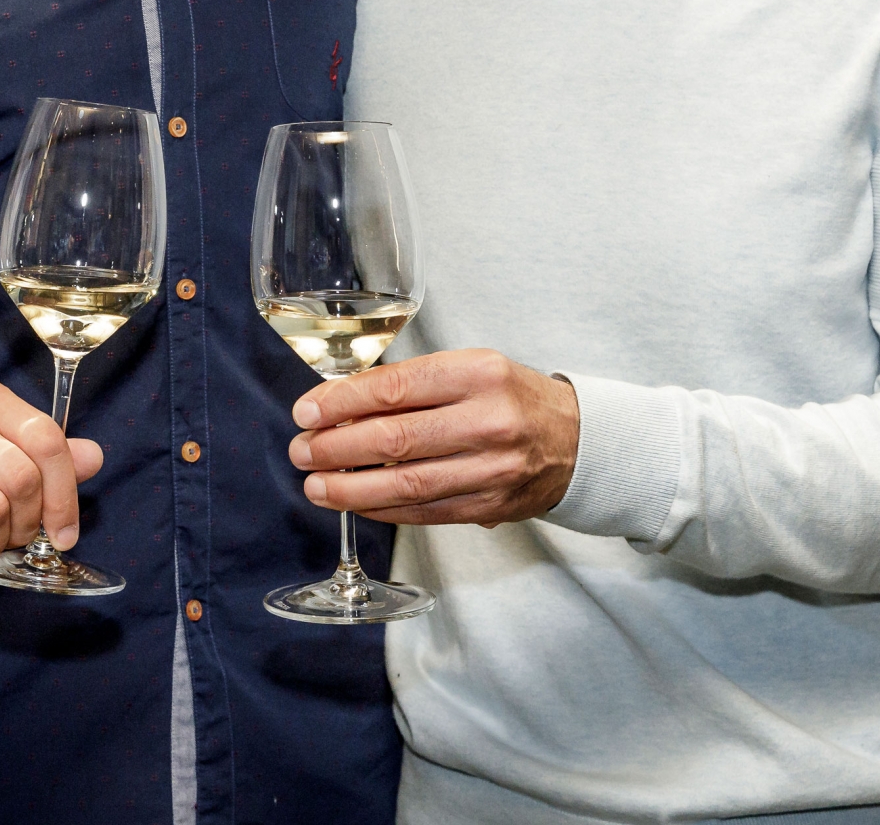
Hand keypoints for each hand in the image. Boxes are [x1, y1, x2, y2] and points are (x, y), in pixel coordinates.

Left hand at [288, 349, 579, 526]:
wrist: (578, 441)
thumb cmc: (508, 397)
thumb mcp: (468, 367)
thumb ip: (410, 384)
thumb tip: (337, 406)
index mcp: (478, 373)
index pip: (395, 388)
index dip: (342, 403)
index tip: (306, 411)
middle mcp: (488, 420)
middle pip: (395, 439)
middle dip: (336, 447)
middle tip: (301, 450)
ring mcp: (492, 469)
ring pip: (406, 483)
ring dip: (350, 488)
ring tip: (314, 485)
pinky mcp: (490, 507)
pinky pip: (424, 512)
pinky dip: (382, 508)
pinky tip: (353, 501)